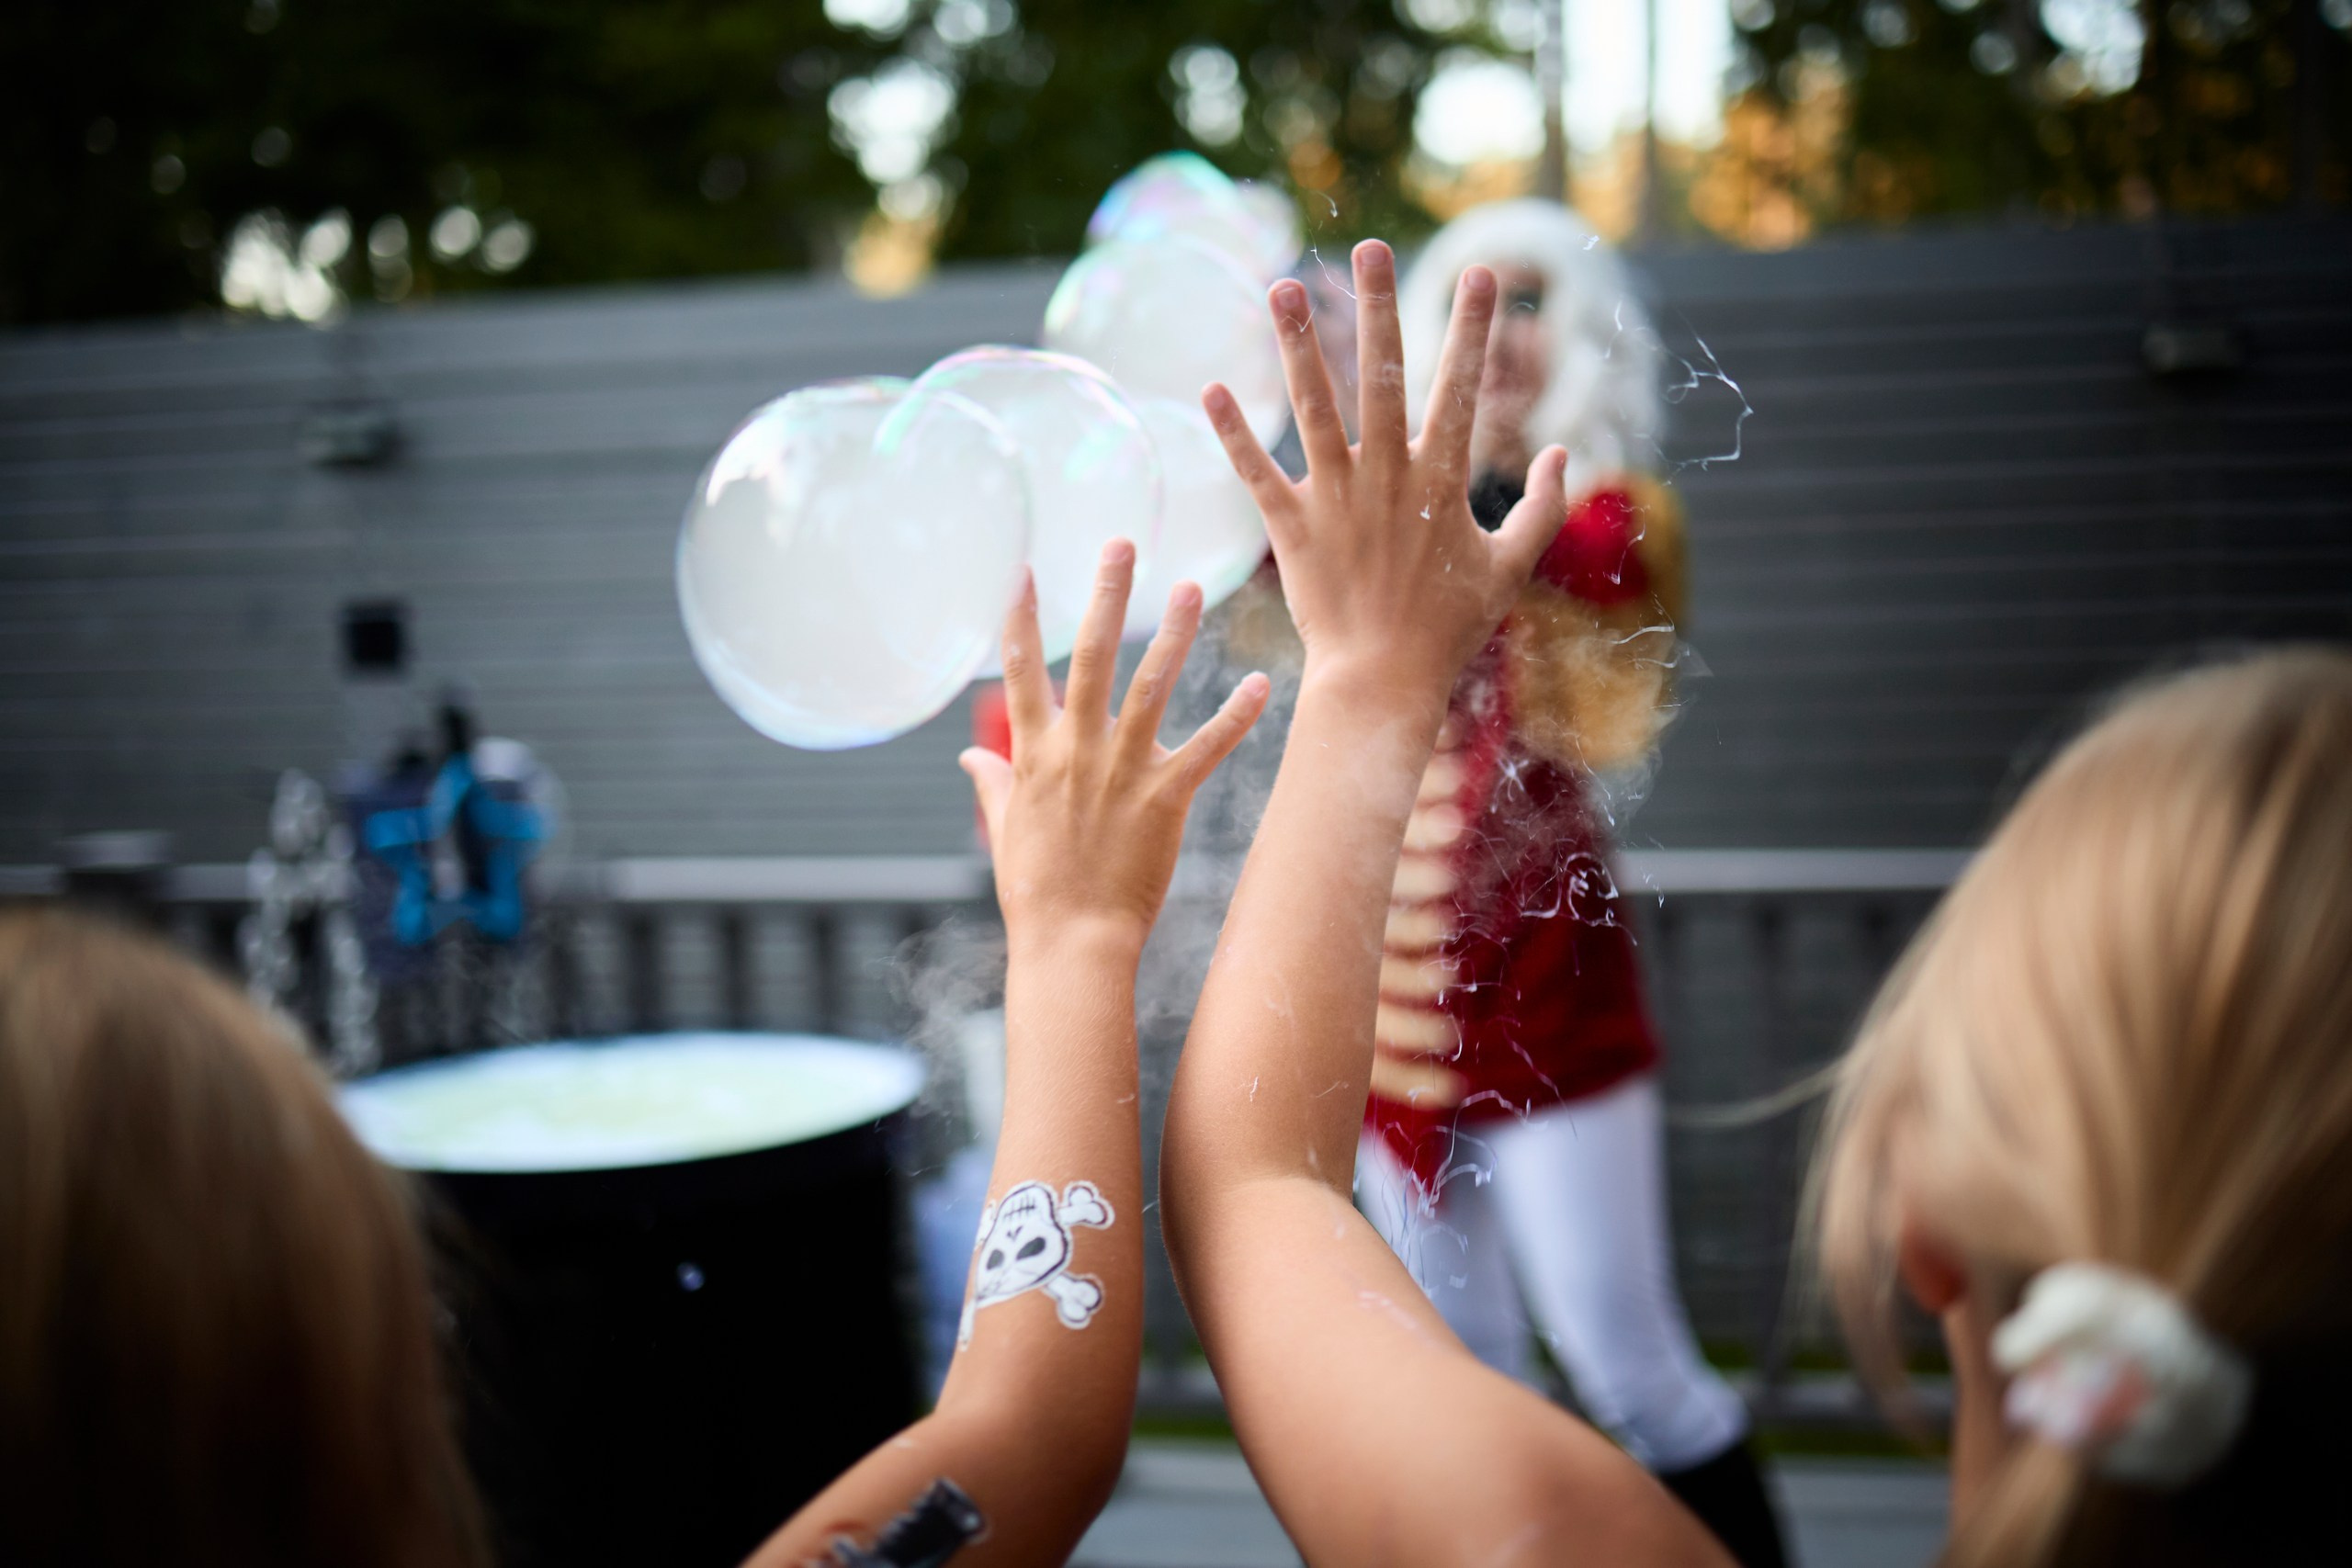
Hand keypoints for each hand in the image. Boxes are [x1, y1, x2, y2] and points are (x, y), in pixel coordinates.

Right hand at [960, 542, 1268, 955]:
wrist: (1071, 944)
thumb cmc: (1035, 893)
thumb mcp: (1006, 830)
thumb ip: (992, 784)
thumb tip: (967, 755)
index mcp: (1033, 755)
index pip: (1021, 672)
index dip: (1019, 618)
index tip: (1023, 569)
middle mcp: (1076, 752)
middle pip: (1091, 657)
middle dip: (1106, 595)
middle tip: (1122, 543)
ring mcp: (1121, 772)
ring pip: (1150, 688)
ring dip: (1174, 635)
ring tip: (1192, 587)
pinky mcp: (1164, 800)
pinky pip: (1205, 749)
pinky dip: (1235, 716)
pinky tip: (1261, 685)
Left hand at [1201, 240, 1568, 714]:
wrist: (1384, 681)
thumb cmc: (1450, 628)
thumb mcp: (1510, 568)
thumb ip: (1542, 508)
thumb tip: (1563, 453)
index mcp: (1442, 480)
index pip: (1460, 388)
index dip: (1472, 329)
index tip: (1481, 273)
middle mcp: (1388, 477)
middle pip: (1381, 376)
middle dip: (1378, 307)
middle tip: (1372, 247)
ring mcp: (1337, 500)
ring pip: (1313, 408)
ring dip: (1295, 345)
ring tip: (1280, 286)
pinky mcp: (1292, 529)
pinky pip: (1257, 473)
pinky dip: (1234, 434)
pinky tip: (1212, 388)